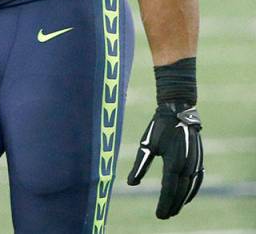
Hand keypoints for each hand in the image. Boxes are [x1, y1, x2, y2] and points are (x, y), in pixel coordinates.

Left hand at [127, 103, 203, 218]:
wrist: (178, 111)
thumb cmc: (159, 127)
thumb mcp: (146, 145)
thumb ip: (140, 165)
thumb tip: (130, 183)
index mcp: (174, 161)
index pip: (168, 189)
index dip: (164, 203)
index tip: (159, 215)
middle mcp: (187, 165)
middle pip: (180, 191)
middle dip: (173, 205)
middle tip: (164, 216)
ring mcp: (195, 163)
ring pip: (189, 187)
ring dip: (182, 201)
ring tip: (174, 211)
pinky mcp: (198, 159)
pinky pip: (197, 180)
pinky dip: (192, 191)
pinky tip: (186, 198)